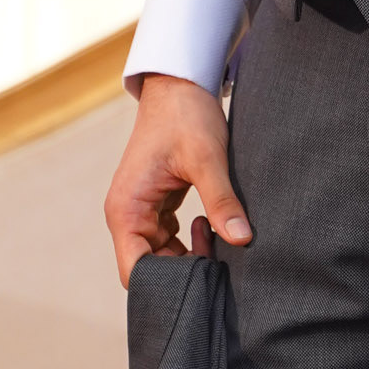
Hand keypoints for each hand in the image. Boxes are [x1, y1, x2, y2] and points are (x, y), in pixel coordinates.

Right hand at [104, 73, 251, 286]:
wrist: (180, 83)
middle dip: (184, 270)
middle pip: (151, 267)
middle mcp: (128, 214)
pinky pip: (170, 238)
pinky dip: (191, 240)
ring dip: (190, 256)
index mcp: (127, 209)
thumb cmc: (185, 115)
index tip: (201, 280)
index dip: (165, 285)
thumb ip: (221, 201)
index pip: (135, 271)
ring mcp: (141, 210)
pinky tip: (212, 225)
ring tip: (220, 235)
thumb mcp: (207, 158)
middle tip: (221, 259)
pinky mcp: (157, 203)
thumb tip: (242, 239)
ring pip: (163, 255)